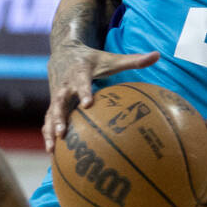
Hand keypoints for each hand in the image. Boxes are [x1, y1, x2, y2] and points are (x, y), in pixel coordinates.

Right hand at [41, 43, 158, 151]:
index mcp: (80, 73)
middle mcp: (65, 86)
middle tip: (63, 132)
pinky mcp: (52, 104)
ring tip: (52, 148)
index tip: (88, 104)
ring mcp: (56, 96)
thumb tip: (158, 55)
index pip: (82, 83)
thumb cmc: (92, 59)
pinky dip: (48, 134)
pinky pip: (48, 120)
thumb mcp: (111, 58)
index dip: (84, 92)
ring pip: (50, 113)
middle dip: (59, 117)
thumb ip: (134, 60)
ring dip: (50, 130)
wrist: (63, 53)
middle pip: (59, 101)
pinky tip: (51, 153)